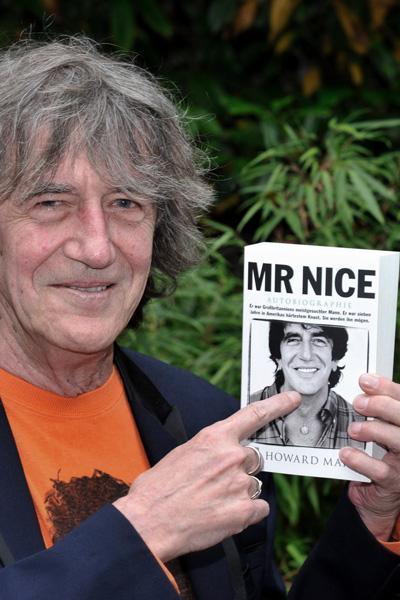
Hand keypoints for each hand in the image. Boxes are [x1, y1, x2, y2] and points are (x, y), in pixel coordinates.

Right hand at [114, 391, 299, 560]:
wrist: (149, 521)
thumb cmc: (158, 488)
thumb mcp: (183, 453)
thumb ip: (210, 449)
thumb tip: (221, 455)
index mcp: (215, 437)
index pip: (254, 415)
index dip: (278, 405)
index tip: (294, 399)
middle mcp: (232, 457)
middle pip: (254, 457)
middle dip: (241, 469)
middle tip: (218, 482)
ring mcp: (240, 484)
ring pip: (254, 484)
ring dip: (240, 492)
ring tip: (213, 502)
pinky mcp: (244, 511)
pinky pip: (259, 508)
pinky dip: (246, 513)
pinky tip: (223, 516)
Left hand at [340, 374, 399, 539]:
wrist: (385, 492)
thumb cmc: (384, 451)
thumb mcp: (383, 426)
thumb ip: (379, 408)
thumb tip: (364, 384)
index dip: (386, 388)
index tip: (365, 380)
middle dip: (381, 406)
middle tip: (358, 402)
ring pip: (399, 441)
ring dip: (373, 430)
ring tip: (353, 429)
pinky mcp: (395, 482)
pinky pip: (381, 471)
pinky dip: (361, 460)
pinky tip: (346, 454)